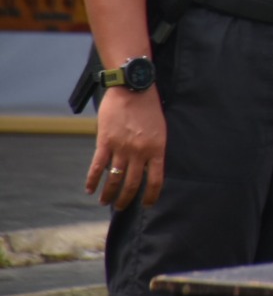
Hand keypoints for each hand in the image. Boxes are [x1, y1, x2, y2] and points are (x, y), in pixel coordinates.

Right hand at [85, 87, 165, 209]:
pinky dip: (92, 180)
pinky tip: (90, 190)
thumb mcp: (159, 129)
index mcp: (157, 149)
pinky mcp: (105, 142)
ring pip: (115, 179)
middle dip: (126, 199)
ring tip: (105, 202)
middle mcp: (140, 152)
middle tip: (121, 207)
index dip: (151, 195)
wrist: (133, 88)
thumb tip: (146, 167)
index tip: (147, 204)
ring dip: (109, 194)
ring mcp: (122, 148)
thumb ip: (153, 149)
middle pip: (133, 184)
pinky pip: (97, 167)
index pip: (156, 180)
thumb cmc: (148, 107)